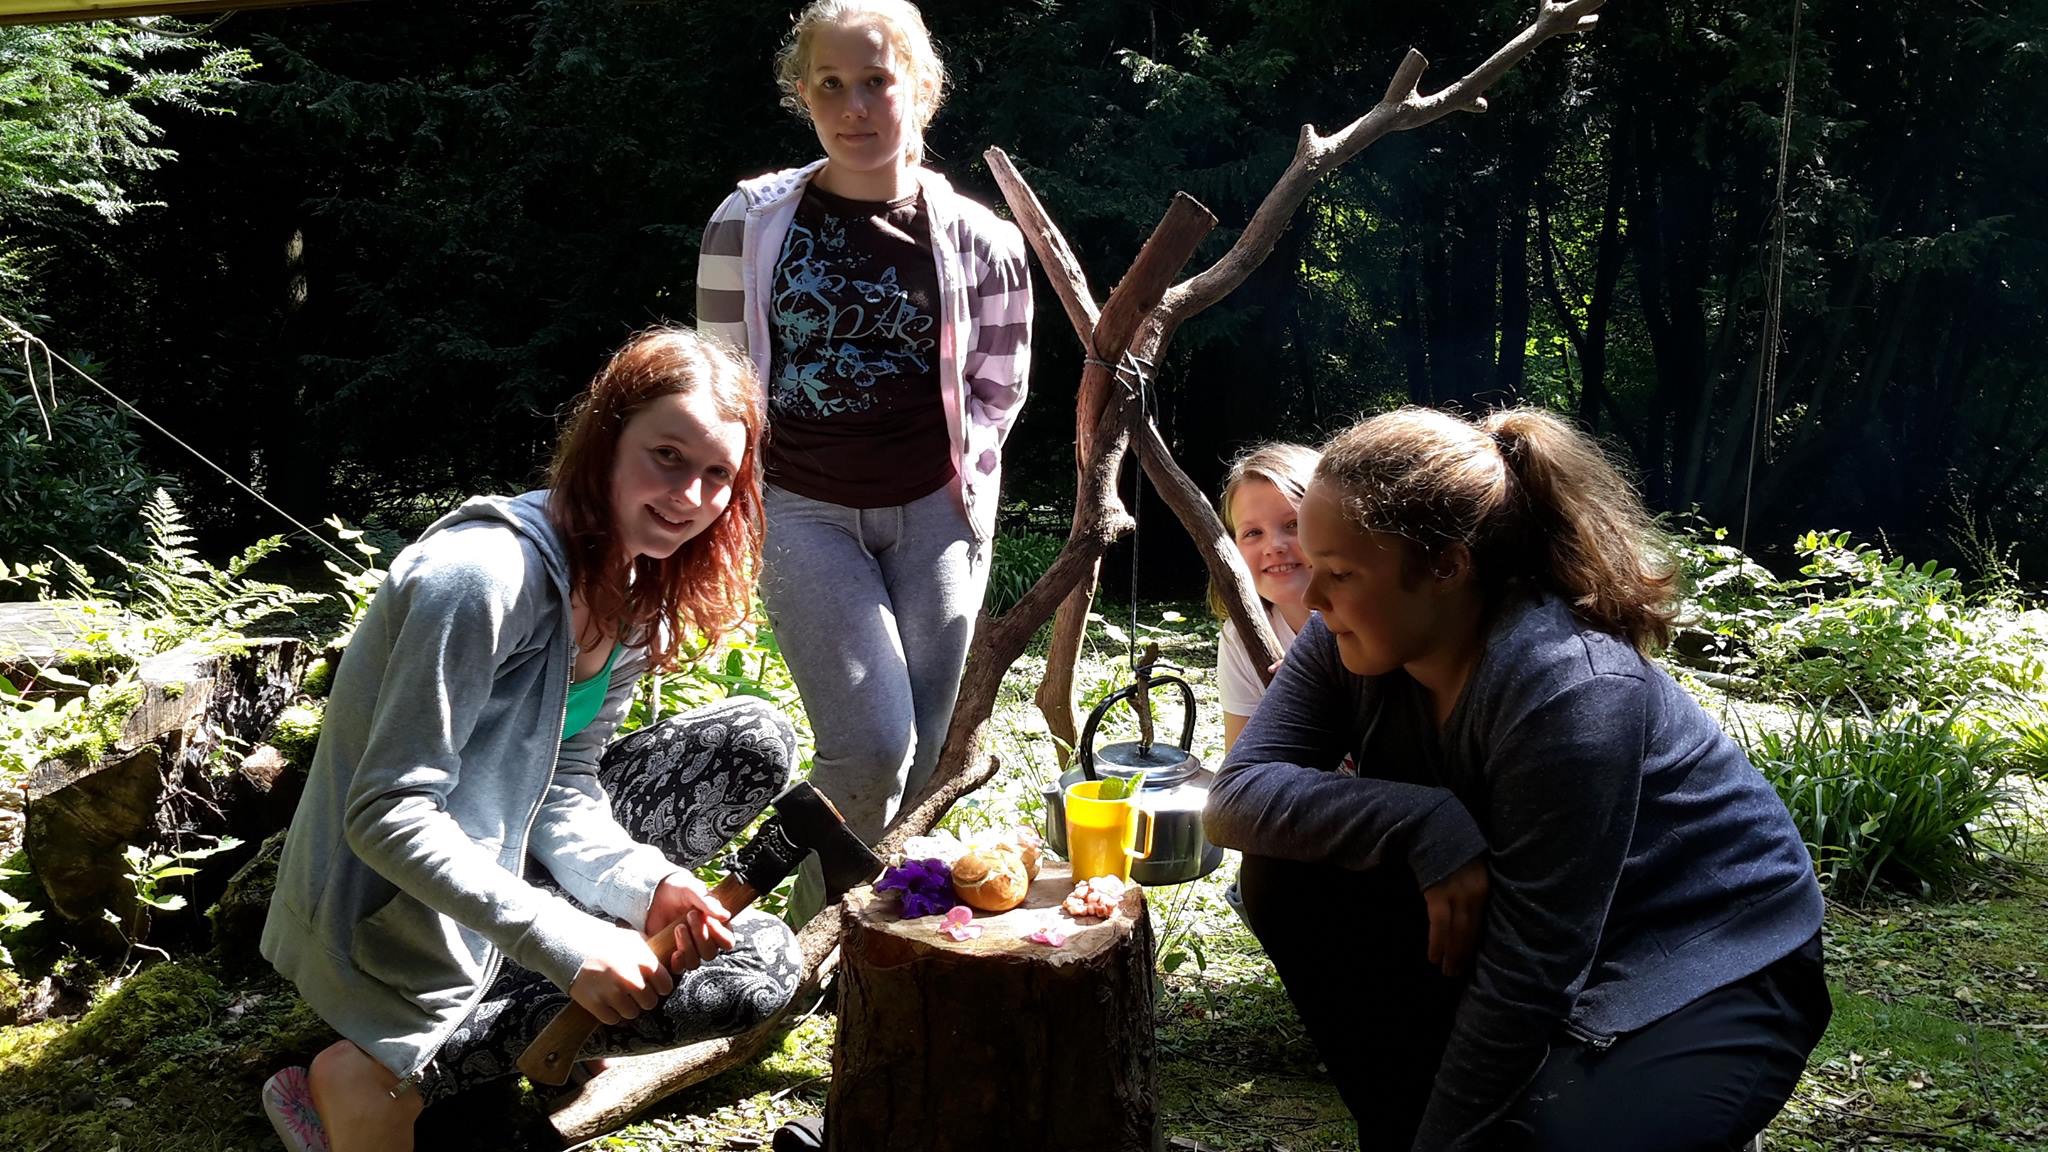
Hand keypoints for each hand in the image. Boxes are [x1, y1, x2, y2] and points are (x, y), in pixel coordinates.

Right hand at [568, 925, 671, 1024]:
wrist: (567, 943)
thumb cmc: (602, 940)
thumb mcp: (631, 938)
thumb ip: (649, 953)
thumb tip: (667, 964)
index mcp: (642, 960)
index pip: (665, 985)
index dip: (660, 987)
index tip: (654, 986)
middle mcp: (629, 977)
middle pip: (650, 1002)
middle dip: (643, 999)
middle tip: (633, 992)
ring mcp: (611, 992)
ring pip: (632, 1013)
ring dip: (627, 1007)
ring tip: (618, 996)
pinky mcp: (594, 1003)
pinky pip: (613, 1019)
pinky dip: (611, 1014)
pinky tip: (606, 1002)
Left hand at [646, 871, 734, 973]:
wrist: (656, 893)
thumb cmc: (679, 890)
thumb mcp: (692, 889)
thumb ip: (708, 902)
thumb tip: (726, 915)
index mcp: (716, 926)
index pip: (727, 941)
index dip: (719, 934)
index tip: (708, 919)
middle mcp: (705, 941)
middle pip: (710, 953)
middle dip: (700, 935)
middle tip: (690, 916)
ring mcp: (689, 950)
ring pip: (695, 962)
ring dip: (688, 947)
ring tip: (678, 927)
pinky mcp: (673, 955)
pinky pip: (680, 968)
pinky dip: (678, 963)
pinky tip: (674, 951)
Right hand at [1422, 857, 1489, 977]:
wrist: (1434, 832)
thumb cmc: (1455, 854)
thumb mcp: (1475, 873)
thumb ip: (1476, 894)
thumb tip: (1475, 921)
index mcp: (1485, 891)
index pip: (1482, 925)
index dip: (1476, 945)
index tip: (1472, 962)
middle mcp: (1473, 896)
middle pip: (1471, 931)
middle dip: (1464, 954)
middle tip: (1458, 973)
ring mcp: (1455, 895)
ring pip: (1456, 932)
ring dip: (1451, 954)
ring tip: (1447, 970)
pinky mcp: (1436, 895)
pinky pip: (1438, 924)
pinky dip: (1437, 942)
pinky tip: (1434, 956)